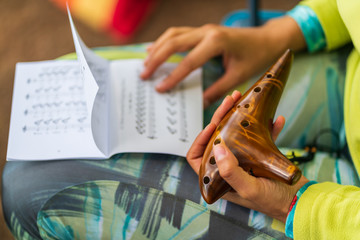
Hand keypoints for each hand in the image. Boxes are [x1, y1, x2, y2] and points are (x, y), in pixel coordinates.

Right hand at [141, 17, 304, 107]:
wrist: (267, 39)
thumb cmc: (256, 57)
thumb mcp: (238, 76)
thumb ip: (218, 90)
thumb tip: (199, 103)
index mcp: (216, 43)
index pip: (188, 62)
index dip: (173, 77)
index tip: (160, 89)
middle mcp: (207, 32)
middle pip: (174, 43)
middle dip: (157, 59)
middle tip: (144, 75)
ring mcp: (204, 29)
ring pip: (173, 34)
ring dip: (157, 48)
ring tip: (145, 63)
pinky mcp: (203, 31)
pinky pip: (178, 33)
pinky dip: (165, 42)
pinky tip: (155, 50)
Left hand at [186, 90, 308, 222]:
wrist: (300, 203)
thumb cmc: (273, 201)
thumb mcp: (249, 188)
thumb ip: (231, 171)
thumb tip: (216, 146)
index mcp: (218, 179)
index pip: (197, 157)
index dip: (200, 140)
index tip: (213, 125)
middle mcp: (227, 168)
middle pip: (216, 139)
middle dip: (221, 118)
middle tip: (231, 100)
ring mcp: (242, 160)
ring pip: (234, 134)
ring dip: (239, 117)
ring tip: (243, 99)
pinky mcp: (259, 156)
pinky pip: (258, 138)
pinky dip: (266, 128)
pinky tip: (275, 118)